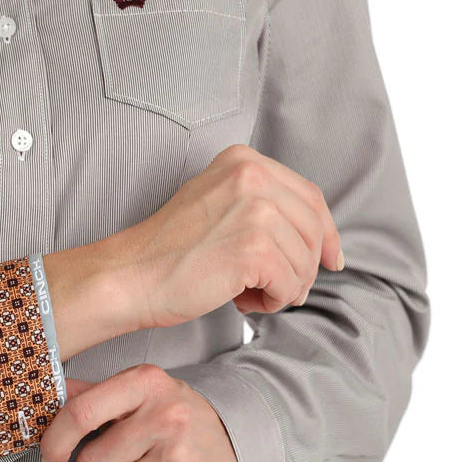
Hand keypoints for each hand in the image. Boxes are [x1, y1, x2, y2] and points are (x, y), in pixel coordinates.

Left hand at [39, 364, 240, 461]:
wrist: (236, 442)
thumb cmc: (176, 416)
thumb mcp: (141, 391)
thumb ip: (94, 393)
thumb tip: (49, 395)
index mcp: (146, 382)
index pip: (82, 412)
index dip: (56, 440)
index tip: (51, 456)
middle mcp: (165, 415)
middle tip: (121, 457)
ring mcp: (179, 455)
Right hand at [44, 143, 343, 359]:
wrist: (132, 275)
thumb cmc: (172, 249)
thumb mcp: (219, 201)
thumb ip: (263, 202)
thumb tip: (320, 234)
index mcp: (244, 159)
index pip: (309, 196)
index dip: (326, 233)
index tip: (330, 259)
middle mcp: (252, 175)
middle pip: (314, 228)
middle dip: (305, 267)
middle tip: (275, 288)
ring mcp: (255, 209)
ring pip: (305, 262)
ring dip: (283, 288)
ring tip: (244, 292)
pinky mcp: (254, 248)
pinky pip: (291, 285)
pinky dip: (273, 302)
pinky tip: (241, 300)